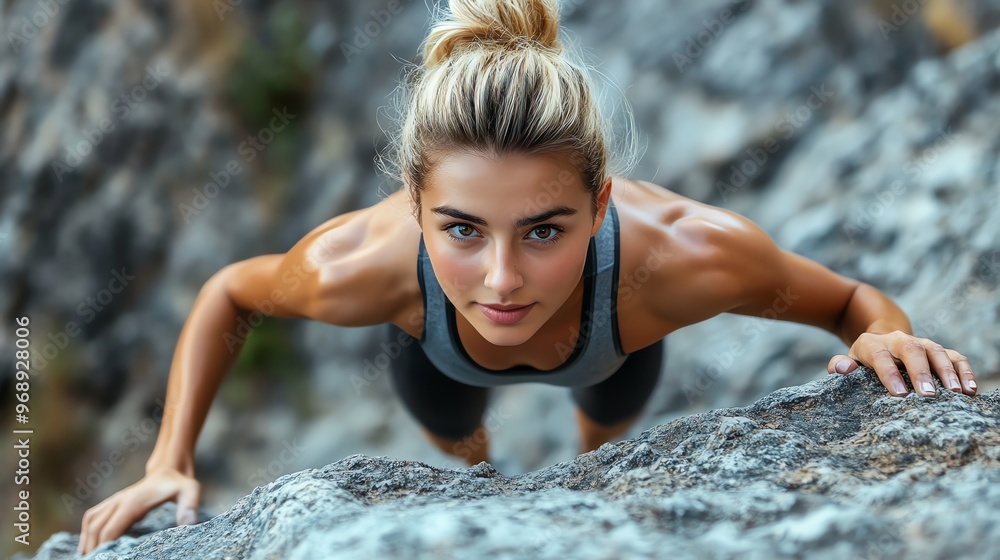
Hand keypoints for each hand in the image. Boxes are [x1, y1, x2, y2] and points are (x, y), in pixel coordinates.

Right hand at [78, 467, 200, 555]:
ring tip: (86, 556)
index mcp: (133, 502)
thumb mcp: (190, 492)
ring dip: (85, 539)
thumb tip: (189, 523)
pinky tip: (88, 544)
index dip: (104, 546)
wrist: (168, 471)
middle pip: (96, 527)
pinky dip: (87, 530)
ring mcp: (115, 500)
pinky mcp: (114, 502)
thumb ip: (190, 506)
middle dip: (91, 546)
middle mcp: (119, 500)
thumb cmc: (179, 484)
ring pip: (91, 520)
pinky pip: (92, 516)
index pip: (111, 528)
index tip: (103, 558)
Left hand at [827, 331, 977, 396]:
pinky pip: (955, 356)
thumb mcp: (849, 360)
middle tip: (928, 395)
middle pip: (911, 350)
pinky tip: (971, 389)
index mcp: (873, 344)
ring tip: (956, 393)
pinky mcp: (939, 349)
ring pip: (936, 351)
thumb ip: (840, 365)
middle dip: (920, 372)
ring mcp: (921, 343)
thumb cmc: (864, 360)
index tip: (899, 394)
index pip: (880, 356)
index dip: (889, 373)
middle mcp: (899, 339)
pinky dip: (964, 371)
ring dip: (947, 371)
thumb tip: (841, 370)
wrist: (882, 339)